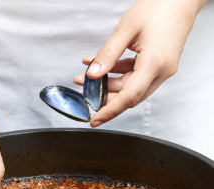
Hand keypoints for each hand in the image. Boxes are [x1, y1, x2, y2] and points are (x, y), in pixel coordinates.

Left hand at [73, 0, 206, 126]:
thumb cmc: (159, 6)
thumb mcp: (126, 29)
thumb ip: (108, 54)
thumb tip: (93, 75)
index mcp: (155, 64)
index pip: (129, 97)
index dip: (110, 111)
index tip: (95, 120)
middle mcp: (162, 71)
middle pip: (129, 95)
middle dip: (104, 96)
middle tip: (84, 92)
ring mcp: (162, 69)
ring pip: (130, 87)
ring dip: (108, 84)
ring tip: (86, 76)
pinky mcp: (158, 64)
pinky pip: (135, 76)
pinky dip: (117, 73)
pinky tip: (100, 65)